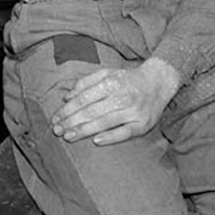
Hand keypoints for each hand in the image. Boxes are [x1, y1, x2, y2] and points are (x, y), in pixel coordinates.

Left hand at [51, 58, 180, 145]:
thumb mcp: (107, 73)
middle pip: (91, 111)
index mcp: (111, 83)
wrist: (158, 82)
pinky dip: (110, 137)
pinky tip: (96, 141)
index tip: (55, 118)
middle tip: (56, 130)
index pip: (84, 98)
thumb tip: (67, 97)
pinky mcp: (142, 125)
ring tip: (68, 137)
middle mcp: (122, 97)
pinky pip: (125, 133)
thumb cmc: (127, 79)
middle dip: (71, 122)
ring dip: (84, 131)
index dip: (68, 109)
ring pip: (104, 122)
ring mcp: (133, 112)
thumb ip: (86, 82)